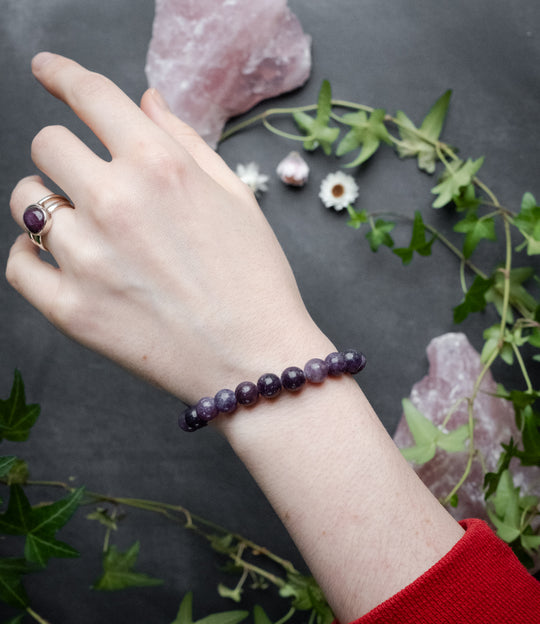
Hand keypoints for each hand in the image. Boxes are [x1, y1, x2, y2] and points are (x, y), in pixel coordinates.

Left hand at [7, 53, 330, 401]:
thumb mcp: (236, 197)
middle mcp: (116, 203)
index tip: (46, 69)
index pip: (90, 96)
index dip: (61, 74)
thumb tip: (144, 100)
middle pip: (46, 145)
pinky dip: (32, 256)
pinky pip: (19, 264)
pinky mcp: (72, 310)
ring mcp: (88, 259)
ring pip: (26, 202)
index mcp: (160, 167)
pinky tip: (60, 260)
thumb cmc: (256, 280)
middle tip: (86, 178)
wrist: (255, 361)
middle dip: (64, 153)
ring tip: (84, 228)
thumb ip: (184, 140)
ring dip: (48, 204)